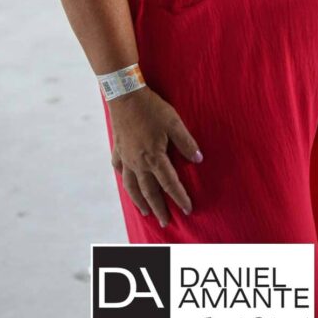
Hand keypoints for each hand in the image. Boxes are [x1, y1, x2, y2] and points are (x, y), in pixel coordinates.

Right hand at [108, 86, 201, 227]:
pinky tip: (127, 182)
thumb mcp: (174, 122)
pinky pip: (120, 169)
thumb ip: (186, 142)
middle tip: (165, 222)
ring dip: (139, 201)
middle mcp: (138, 163)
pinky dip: (124, 179)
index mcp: (154, 157)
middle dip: (159, 208)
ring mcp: (126, 157)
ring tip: (145, 212)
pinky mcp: (118, 149)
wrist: (125, 95)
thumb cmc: (152, 108)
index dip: (180, 198)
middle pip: (149, 191)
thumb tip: (199, 159)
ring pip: (132, 186)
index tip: (187, 210)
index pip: (170, 184)